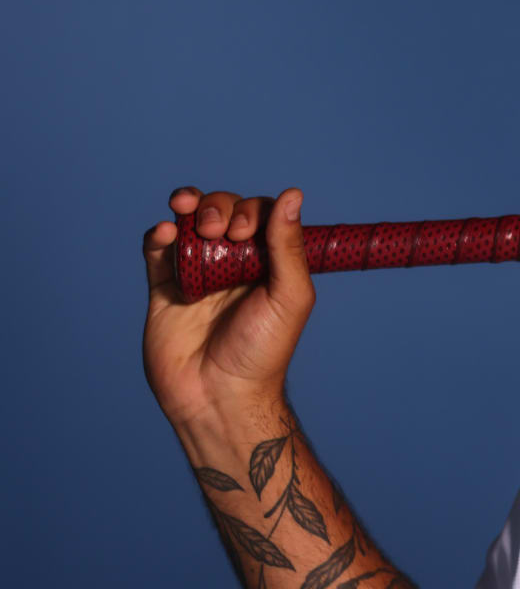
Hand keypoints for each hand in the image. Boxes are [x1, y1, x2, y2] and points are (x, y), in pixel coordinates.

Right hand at [143, 186, 314, 428]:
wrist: (218, 395)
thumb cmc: (263, 351)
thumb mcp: (289, 296)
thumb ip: (288, 246)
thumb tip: (293, 193)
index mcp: (268, 264)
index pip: (260, 215)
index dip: (251, 211)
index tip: (246, 232)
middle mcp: (234, 264)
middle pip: (223, 212)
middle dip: (219, 208)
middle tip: (222, 232)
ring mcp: (197, 274)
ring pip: (190, 223)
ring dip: (190, 208)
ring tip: (188, 212)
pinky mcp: (164, 288)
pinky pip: (157, 251)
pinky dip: (159, 234)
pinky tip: (166, 233)